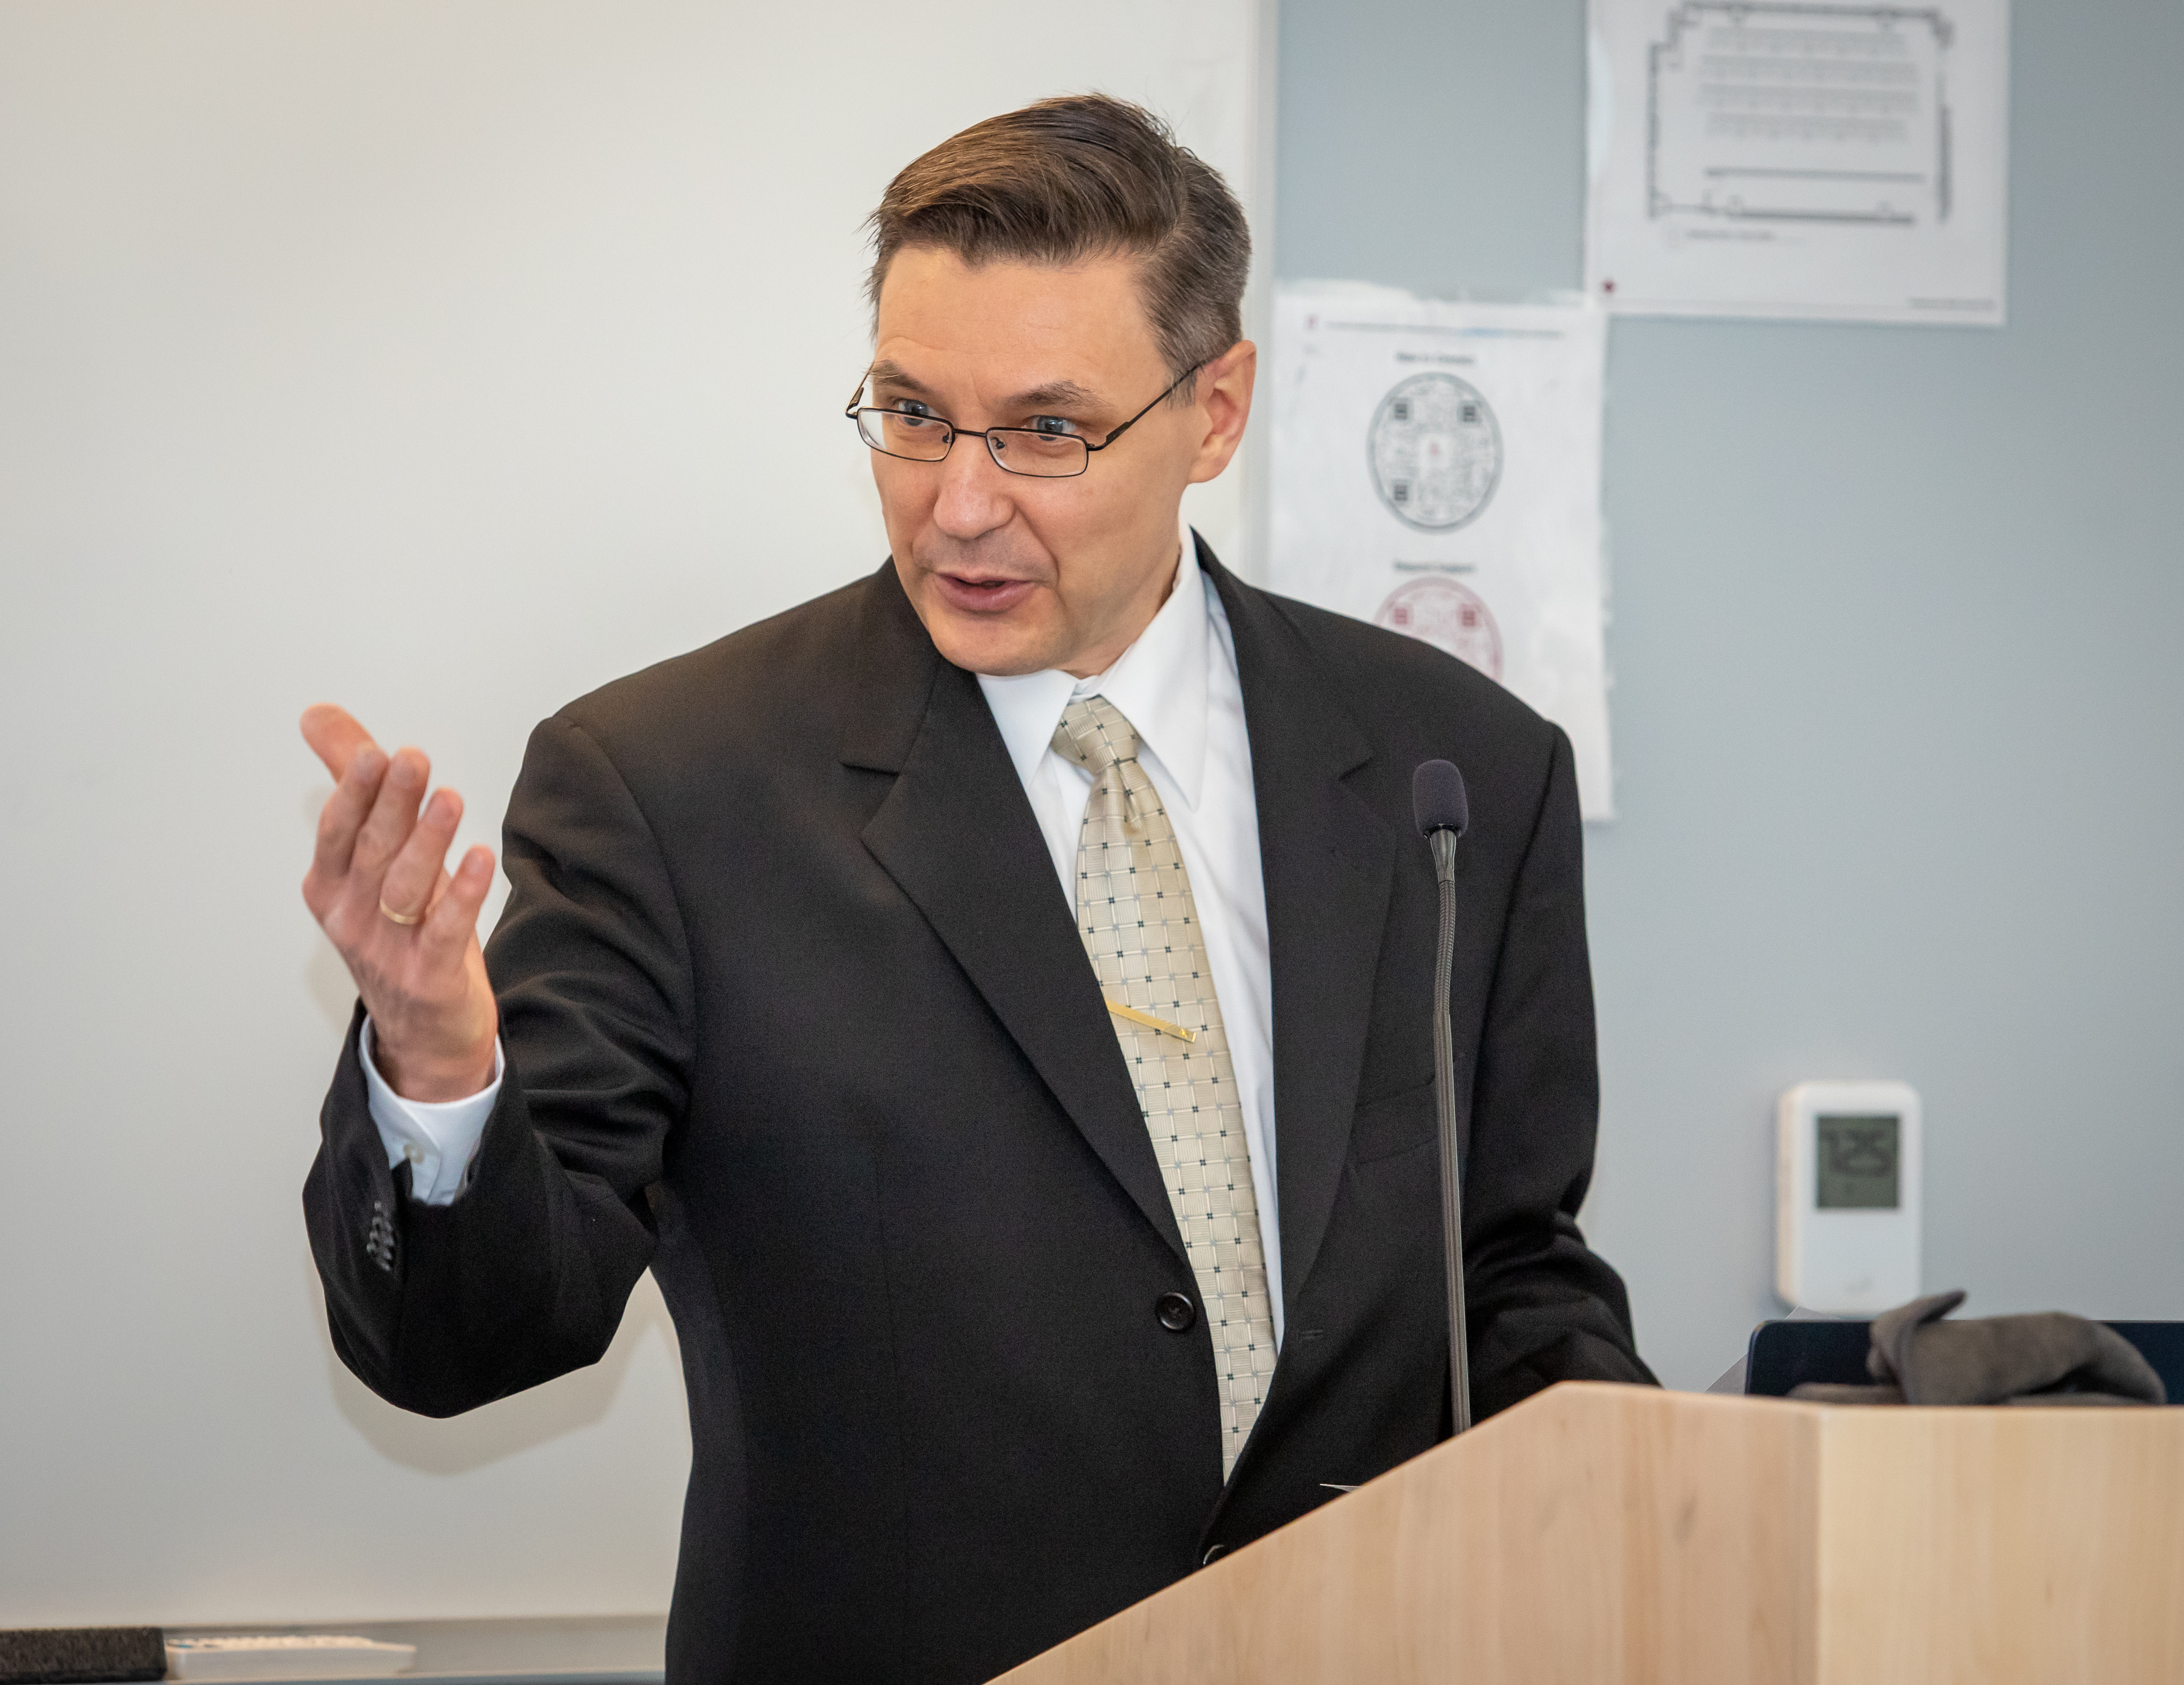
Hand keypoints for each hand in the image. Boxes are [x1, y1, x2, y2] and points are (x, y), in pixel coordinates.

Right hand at [300, 704, 499, 1100]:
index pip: (339, 832)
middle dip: (391, 804)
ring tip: (448, 799)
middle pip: (373, 851)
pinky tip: (480, 858)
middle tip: (412, 760)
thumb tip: (319, 716)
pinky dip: (463, 894)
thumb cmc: (398, 930)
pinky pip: (446, 929)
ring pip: (406, 888)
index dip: (354, 794)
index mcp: (330, 886)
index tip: (373, 753)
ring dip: (428, 842)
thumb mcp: (371, 859)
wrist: (422, 1030)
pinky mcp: (430, 977)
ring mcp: (388, 950)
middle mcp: (352, 917)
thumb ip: (355, 785)